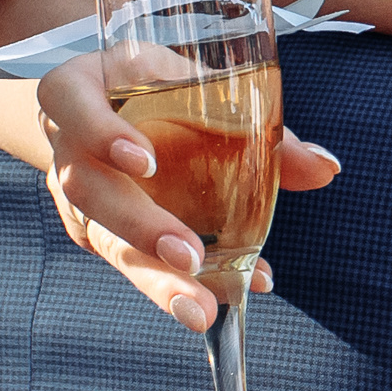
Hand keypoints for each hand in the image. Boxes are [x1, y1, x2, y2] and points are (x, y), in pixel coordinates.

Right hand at [36, 53, 341, 333]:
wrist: (106, 107)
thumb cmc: (153, 85)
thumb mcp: (193, 81)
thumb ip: (254, 121)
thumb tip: (326, 167)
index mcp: (76, 91)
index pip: (72, 105)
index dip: (102, 133)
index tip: (145, 161)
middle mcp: (65, 147)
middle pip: (87, 190)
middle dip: (139, 226)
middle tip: (187, 256)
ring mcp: (74, 198)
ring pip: (105, 241)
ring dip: (155, 277)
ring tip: (203, 309)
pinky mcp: (95, 234)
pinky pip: (132, 262)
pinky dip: (178, 280)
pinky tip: (223, 294)